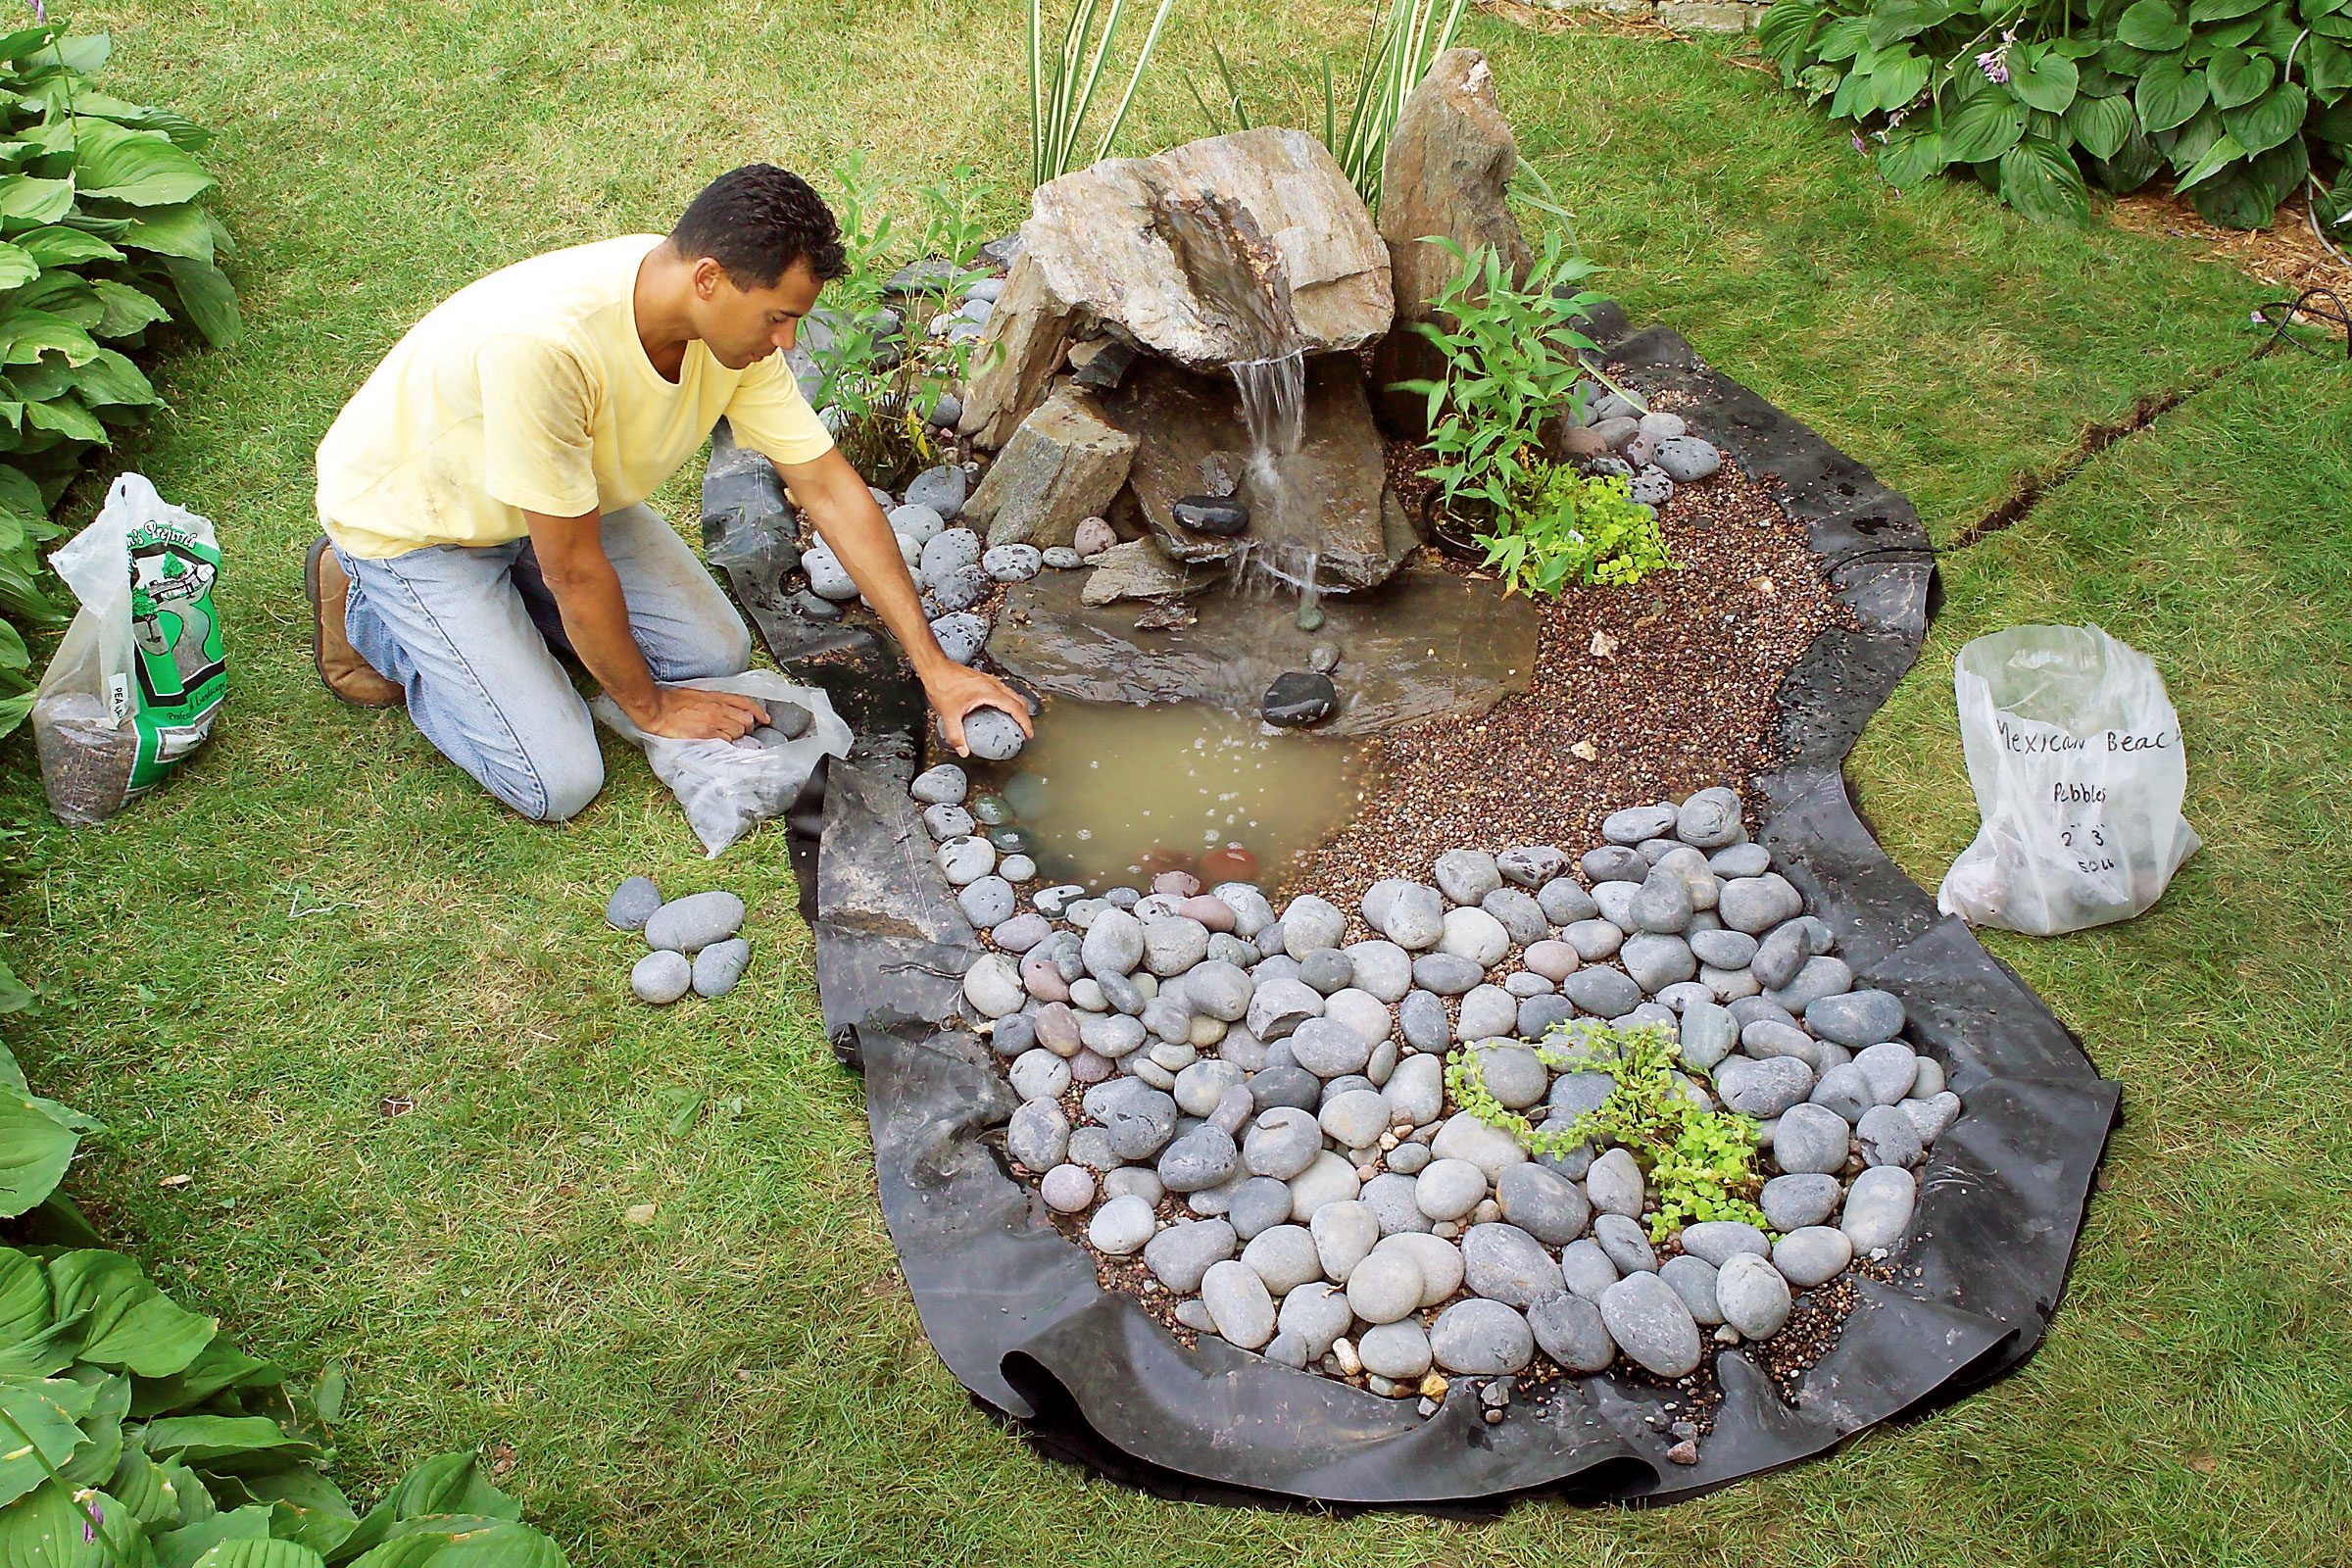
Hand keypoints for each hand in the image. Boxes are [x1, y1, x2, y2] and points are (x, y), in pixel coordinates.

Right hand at [636, 685, 769, 740]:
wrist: (657, 708)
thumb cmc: (671, 701)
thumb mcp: (697, 694)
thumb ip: (713, 700)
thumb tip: (723, 708)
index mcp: (716, 696)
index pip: (745, 702)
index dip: (759, 711)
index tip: (765, 719)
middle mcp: (718, 708)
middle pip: (747, 719)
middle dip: (748, 727)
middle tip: (741, 732)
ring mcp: (713, 721)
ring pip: (738, 731)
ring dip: (735, 737)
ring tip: (725, 738)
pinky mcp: (706, 734)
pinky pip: (726, 741)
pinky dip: (725, 744)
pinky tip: (718, 744)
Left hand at [922, 663, 1034, 756]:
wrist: (935, 667)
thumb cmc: (942, 684)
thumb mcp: (948, 714)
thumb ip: (956, 735)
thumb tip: (963, 751)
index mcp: (990, 692)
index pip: (1016, 708)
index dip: (1025, 722)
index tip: (1028, 733)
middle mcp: (993, 684)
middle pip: (1019, 700)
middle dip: (1025, 716)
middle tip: (1025, 730)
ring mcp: (989, 680)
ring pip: (1012, 693)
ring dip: (1017, 707)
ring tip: (1016, 720)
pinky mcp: (983, 679)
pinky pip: (1003, 690)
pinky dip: (1008, 701)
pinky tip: (999, 708)